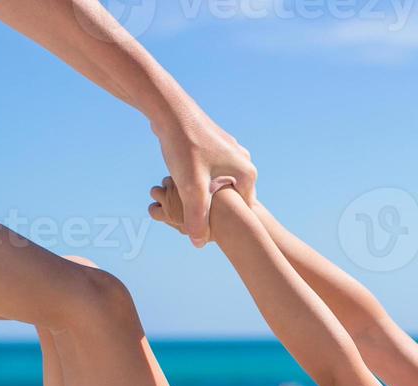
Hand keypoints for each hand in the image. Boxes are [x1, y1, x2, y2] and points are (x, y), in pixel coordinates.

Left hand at [153, 107, 256, 246]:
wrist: (169, 109)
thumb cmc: (184, 146)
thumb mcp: (192, 188)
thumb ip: (197, 217)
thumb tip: (199, 244)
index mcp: (247, 174)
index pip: (243, 211)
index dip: (224, 223)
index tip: (206, 229)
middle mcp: (243, 162)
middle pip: (231, 198)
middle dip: (213, 208)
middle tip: (192, 215)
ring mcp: (230, 152)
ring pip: (219, 184)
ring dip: (205, 193)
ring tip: (186, 196)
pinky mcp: (215, 146)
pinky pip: (211, 172)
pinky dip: (200, 180)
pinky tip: (182, 179)